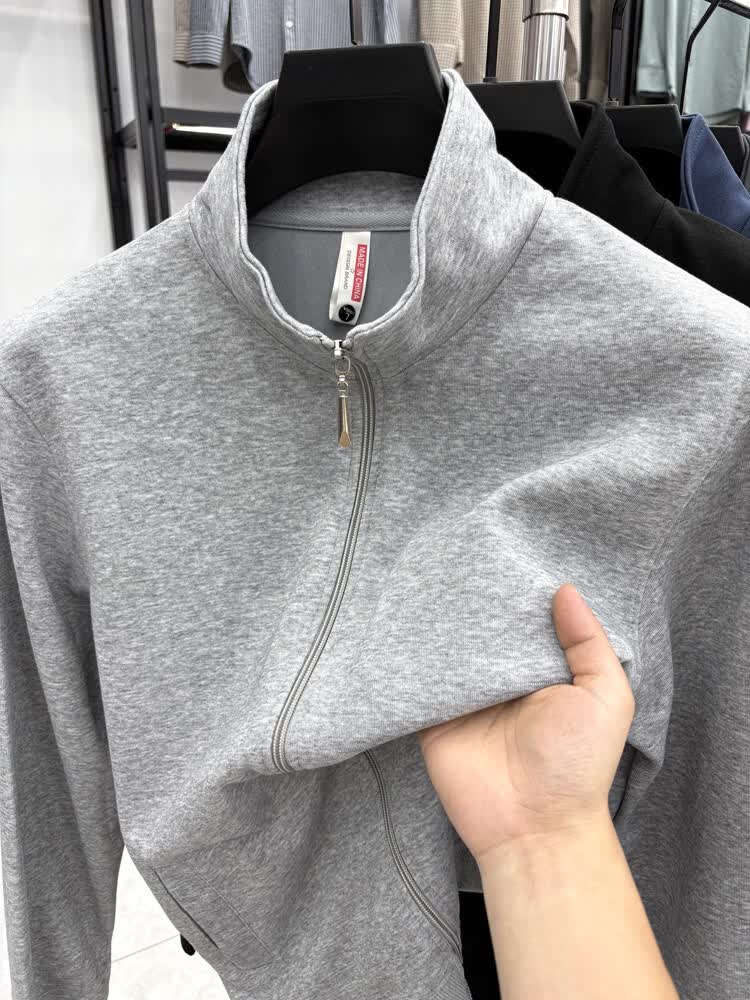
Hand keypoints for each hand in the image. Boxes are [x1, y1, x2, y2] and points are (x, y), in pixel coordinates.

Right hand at [416, 582, 635, 864]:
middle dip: (476, 601)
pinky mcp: (433, 716)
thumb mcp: (605, 696)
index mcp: (542, 671)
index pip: (525, 621)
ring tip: (431, 579)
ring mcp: (466, 697)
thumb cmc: (577, 764)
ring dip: (443, 623)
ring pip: (450, 648)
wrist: (534, 827)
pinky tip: (406, 622)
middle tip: (461, 559)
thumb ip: (589, 643)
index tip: (503, 555)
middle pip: (484, 629)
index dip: (518, 593)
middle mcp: (502, 680)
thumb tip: (565, 589)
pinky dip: (412, 656)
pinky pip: (419, 679)